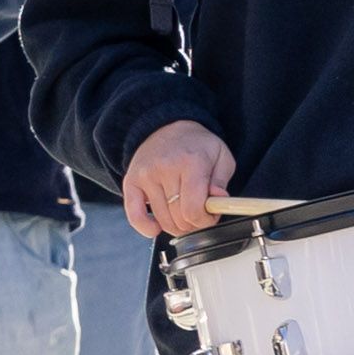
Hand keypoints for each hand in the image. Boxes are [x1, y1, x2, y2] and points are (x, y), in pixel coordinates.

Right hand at [121, 119, 237, 239]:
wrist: (166, 127)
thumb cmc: (196, 145)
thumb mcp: (221, 157)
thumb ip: (222, 182)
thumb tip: (217, 201)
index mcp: (191, 162)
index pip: (194, 209)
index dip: (205, 221)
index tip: (210, 216)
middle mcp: (165, 168)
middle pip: (179, 218)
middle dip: (193, 224)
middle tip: (198, 213)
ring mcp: (145, 176)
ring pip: (162, 220)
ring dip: (176, 226)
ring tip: (183, 213)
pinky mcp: (131, 182)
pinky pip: (134, 216)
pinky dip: (146, 228)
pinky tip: (156, 227)